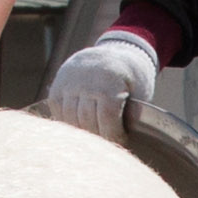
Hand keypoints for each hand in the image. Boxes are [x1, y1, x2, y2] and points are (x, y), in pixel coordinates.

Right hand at [44, 29, 158, 135]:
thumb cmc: (129, 78)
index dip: (113, 135)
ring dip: (84, 132)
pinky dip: (69, 123)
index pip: (107, 117)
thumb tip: (123, 135)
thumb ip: (134, 112)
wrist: (111, 54)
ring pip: (70, 119)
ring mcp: (69, 83)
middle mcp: (85, 81)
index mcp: (109, 81)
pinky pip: (58, 112)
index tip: (120, 141)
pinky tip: (82, 126)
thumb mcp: (140, 90)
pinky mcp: (57, 86)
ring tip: (96, 136)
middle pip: (87, 121)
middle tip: (108, 143)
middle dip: (99, 137)